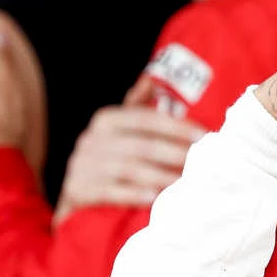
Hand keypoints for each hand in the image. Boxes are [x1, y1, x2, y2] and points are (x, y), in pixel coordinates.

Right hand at [56, 78, 204, 218]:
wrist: (74, 197)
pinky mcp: (76, 190)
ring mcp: (82, 165)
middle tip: (202, 164)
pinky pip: (109, 191)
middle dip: (175, 154)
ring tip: (186, 183)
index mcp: (107, 120)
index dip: (176, 127)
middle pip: (141, 146)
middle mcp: (92, 139)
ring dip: (161, 177)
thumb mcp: (120, 131)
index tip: (203, 136)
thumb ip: (138, 107)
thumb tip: (150, 78)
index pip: (146, 119)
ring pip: (129, 169)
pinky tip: (153, 198)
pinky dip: (132, 194)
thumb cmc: (108, 160)